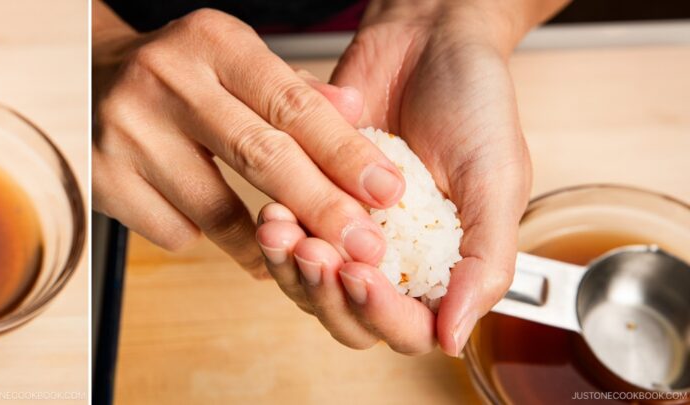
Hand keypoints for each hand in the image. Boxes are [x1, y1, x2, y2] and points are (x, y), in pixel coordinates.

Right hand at [92, 6, 402, 277]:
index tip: (386, 191)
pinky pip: (174, 230)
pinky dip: (201, 236)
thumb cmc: (176, 73)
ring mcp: (127, 131)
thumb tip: (358, 116)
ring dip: (264, 241)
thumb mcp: (232, 60)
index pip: (291, 103)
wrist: (82, 75)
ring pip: (216, 208)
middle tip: (364, 246)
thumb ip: (293, 89)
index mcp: (211, 42)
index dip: (344, 152)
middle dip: (321, 207)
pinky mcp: (102, 177)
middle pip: (261, 156)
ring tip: (290, 252)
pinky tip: (205, 224)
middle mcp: (165, 79)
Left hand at [258, 0, 551, 355]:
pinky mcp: (310, 201)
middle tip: (312, 252)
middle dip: (324, 293)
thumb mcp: (497, 181)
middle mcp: (392, 259)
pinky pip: (284, 238)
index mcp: (443, 268)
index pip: (407, 328)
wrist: (428, 39)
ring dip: (290, 267)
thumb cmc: (475, 103)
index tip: (361, 275)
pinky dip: (276, 232)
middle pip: (347, 318)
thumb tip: (453, 339)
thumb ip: (485, 263)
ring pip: (306, 285)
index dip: (381, 315)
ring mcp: (347, 234)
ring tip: (281, 228)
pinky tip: (274, 208)